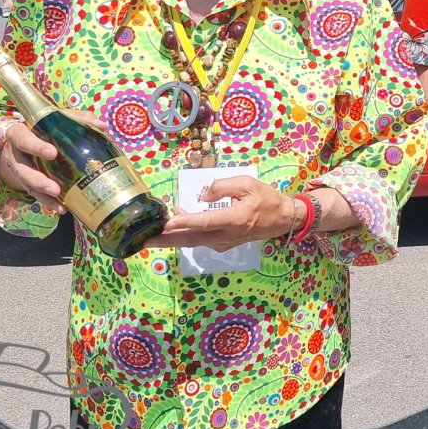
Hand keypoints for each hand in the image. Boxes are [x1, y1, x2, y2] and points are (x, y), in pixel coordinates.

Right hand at [0, 110, 105, 219]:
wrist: (27, 143)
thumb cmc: (45, 129)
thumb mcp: (58, 120)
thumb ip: (78, 120)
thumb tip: (102, 126)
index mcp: (21, 133)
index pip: (22, 138)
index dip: (35, 146)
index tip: (52, 153)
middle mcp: (17, 154)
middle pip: (22, 168)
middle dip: (37, 178)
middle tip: (54, 187)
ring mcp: (21, 171)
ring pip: (27, 185)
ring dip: (43, 193)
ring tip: (58, 199)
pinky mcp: (27, 184)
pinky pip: (35, 195)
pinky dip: (48, 202)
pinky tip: (61, 208)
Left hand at [143, 177, 301, 250]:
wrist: (282, 219)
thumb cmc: (266, 199)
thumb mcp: (248, 184)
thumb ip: (223, 186)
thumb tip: (202, 195)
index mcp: (235, 219)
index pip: (204, 221)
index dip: (184, 222)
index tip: (166, 223)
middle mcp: (227, 235)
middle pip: (191, 239)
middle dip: (167, 241)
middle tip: (144, 241)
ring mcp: (224, 243)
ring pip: (193, 242)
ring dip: (172, 238)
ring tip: (151, 233)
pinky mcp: (223, 245)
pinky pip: (200, 240)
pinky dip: (184, 235)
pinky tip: (174, 226)